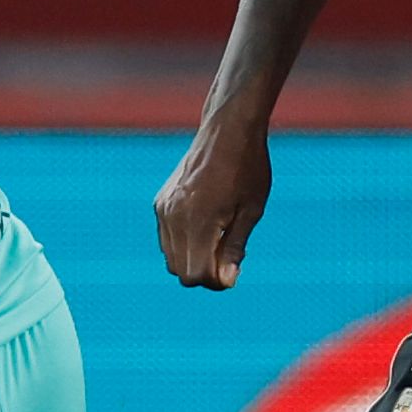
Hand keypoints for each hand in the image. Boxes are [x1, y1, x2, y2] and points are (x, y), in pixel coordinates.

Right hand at [153, 116, 270, 288]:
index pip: (195, 275)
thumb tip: (226, 282)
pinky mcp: (160, 202)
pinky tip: (206, 225)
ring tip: (220, 238)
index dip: (216, 280)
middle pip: (180, 271)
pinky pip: (167, 239)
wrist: (228, 129)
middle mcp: (174, 216)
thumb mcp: (251, 211)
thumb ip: (234, 248)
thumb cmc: (247, 168)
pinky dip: (184, 244)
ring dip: (193, 259)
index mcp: (199, 219)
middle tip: (229, 256)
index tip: (234, 269)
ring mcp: (164, 208)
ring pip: (171, 257)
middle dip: (204, 272)